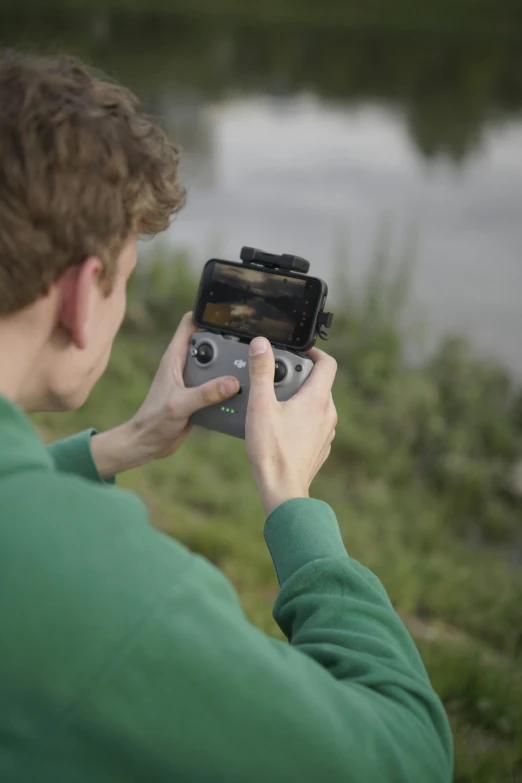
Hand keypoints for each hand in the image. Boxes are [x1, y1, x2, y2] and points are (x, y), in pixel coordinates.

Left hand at [90, 313, 239, 476]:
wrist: (148, 444)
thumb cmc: (154, 421)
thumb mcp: (181, 404)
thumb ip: (206, 393)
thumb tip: (232, 383)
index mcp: (174, 358)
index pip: (189, 323)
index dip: (206, 314)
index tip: (227, 314)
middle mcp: (184, 365)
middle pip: (210, 342)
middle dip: (227, 341)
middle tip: (247, 345)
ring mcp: (193, 380)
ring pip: (217, 364)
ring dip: (231, 366)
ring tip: (249, 368)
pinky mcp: (200, 395)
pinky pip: (218, 385)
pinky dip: (230, 386)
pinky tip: (242, 391)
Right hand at [245, 337, 337, 515]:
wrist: (282, 489)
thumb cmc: (272, 450)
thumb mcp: (261, 406)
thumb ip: (261, 372)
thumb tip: (262, 344)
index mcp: (317, 399)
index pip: (328, 363)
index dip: (314, 352)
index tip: (300, 351)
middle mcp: (328, 414)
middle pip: (320, 384)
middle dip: (300, 376)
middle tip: (276, 379)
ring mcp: (326, 432)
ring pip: (317, 404)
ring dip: (300, 398)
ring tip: (275, 403)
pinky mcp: (320, 447)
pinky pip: (314, 424)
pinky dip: (301, 418)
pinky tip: (281, 427)